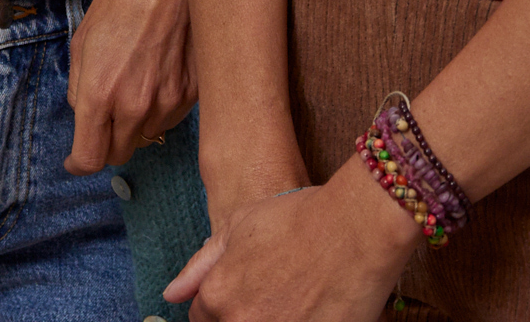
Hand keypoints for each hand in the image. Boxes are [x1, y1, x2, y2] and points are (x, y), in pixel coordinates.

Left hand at [66, 0, 194, 173]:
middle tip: (102, 124)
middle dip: (105, 144)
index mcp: (100, 94)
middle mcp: (134, 107)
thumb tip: (83, 111)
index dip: (78, 163)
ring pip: (146, 137)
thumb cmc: (122, 0)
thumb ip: (80, 86)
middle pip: (118, 155)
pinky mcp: (193, 94)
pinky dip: (159, 111)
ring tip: (132, 90)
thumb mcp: (83, 41)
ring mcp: (168, 103)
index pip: (89, 158)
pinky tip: (155, 81)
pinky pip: (170, 119)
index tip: (75, 160)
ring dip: (134, 126)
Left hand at [163, 166, 418, 321]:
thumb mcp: (239, 227)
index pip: (202, 320)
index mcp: (219, 296)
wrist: (357, 227)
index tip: (240, 298)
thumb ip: (202, 265)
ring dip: (271, 320)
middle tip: (271, 299)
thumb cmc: (299, 218)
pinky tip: (311, 312)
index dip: (218, 308)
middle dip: (244, 315)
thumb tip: (172, 294)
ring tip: (292, 303)